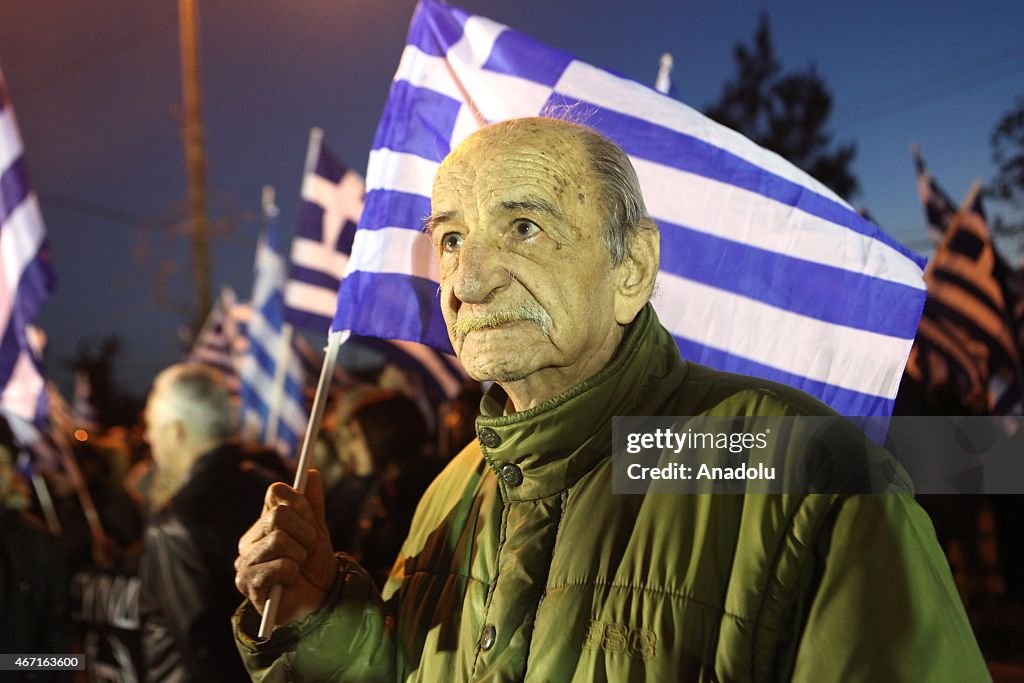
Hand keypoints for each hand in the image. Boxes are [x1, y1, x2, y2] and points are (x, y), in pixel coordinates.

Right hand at [234, 469, 336, 625]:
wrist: (317, 598)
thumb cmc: (313, 564)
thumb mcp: (317, 530)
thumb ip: (313, 503)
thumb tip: (311, 473)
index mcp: (263, 522)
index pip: (276, 492)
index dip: (301, 503)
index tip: (312, 520)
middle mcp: (249, 539)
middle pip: (279, 515)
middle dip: (305, 533)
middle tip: (307, 550)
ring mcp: (244, 561)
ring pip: (279, 540)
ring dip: (300, 556)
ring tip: (298, 567)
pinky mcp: (247, 584)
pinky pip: (280, 566)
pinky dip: (293, 573)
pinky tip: (288, 582)